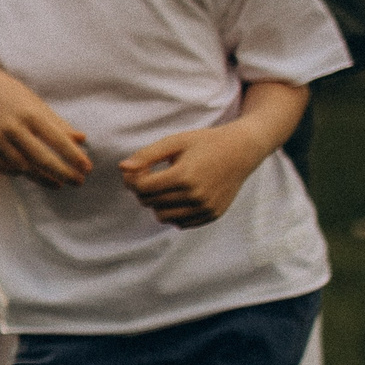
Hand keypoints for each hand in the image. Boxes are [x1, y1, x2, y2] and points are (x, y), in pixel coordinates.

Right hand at [0, 64, 89, 186]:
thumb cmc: (10, 95)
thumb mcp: (34, 104)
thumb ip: (58, 123)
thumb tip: (82, 139)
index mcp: (30, 114)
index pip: (57, 140)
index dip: (74, 156)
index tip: (88, 168)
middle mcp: (12, 127)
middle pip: (42, 158)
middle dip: (63, 173)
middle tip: (79, 182)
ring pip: (23, 167)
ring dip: (43, 178)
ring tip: (59, 184)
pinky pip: (5, 167)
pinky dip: (21, 173)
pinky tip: (33, 175)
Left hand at [119, 80, 305, 227]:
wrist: (242, 151)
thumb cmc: (204, 143)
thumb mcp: (175, 142)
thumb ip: (146, 155)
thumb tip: (122, 168)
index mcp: (184, 176)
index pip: (142, 188)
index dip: (131, 180)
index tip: (135, 171)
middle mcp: (196, 196)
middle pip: (150, 203)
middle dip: (142, 190)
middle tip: (149, 176)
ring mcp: (205, 208)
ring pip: (162, 216)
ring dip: (156, 204)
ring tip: (164, 186)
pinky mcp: (212, 215)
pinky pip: (180, 223)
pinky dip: (173, 212)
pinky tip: (178, 195)